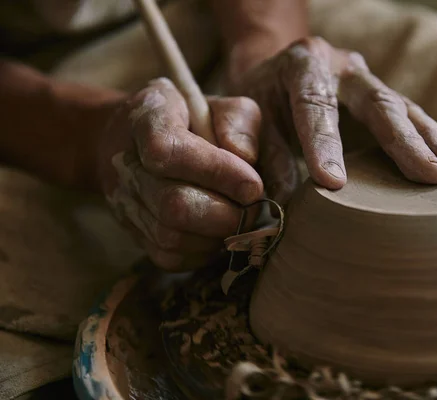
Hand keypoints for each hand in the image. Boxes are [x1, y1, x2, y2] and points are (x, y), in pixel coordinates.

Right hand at [95, 78, 262, 270]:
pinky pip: (169, 257)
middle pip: (171, 205)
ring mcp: (124, 201)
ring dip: (216, 235)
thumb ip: (237, 121)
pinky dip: (202, 252)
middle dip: (224, 214)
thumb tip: (246, 158)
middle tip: (251, 208)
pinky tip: (218, 232)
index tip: (253, 185)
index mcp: (146, 118)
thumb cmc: (188, 118)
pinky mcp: (133, 232)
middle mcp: (125, 164)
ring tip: (237, 219)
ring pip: (170, 237)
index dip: (216, 172)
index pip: (169, 153)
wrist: (132, 137)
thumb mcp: (217, 103)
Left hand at [227, 37, 436, 204]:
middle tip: (431, 175)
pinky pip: (417, 119)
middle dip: (405, 141)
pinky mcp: (385, 101)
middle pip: (379, 102)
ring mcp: (370, 83)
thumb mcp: (247, 116)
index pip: (315, 104)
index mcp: (303, 64)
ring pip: (406, 109)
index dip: (324, 143)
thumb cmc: (260, 99)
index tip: (333, 184)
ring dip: (433, 140)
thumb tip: (272, 198)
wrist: (277, 73)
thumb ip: (259, 150)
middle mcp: (345, 69)